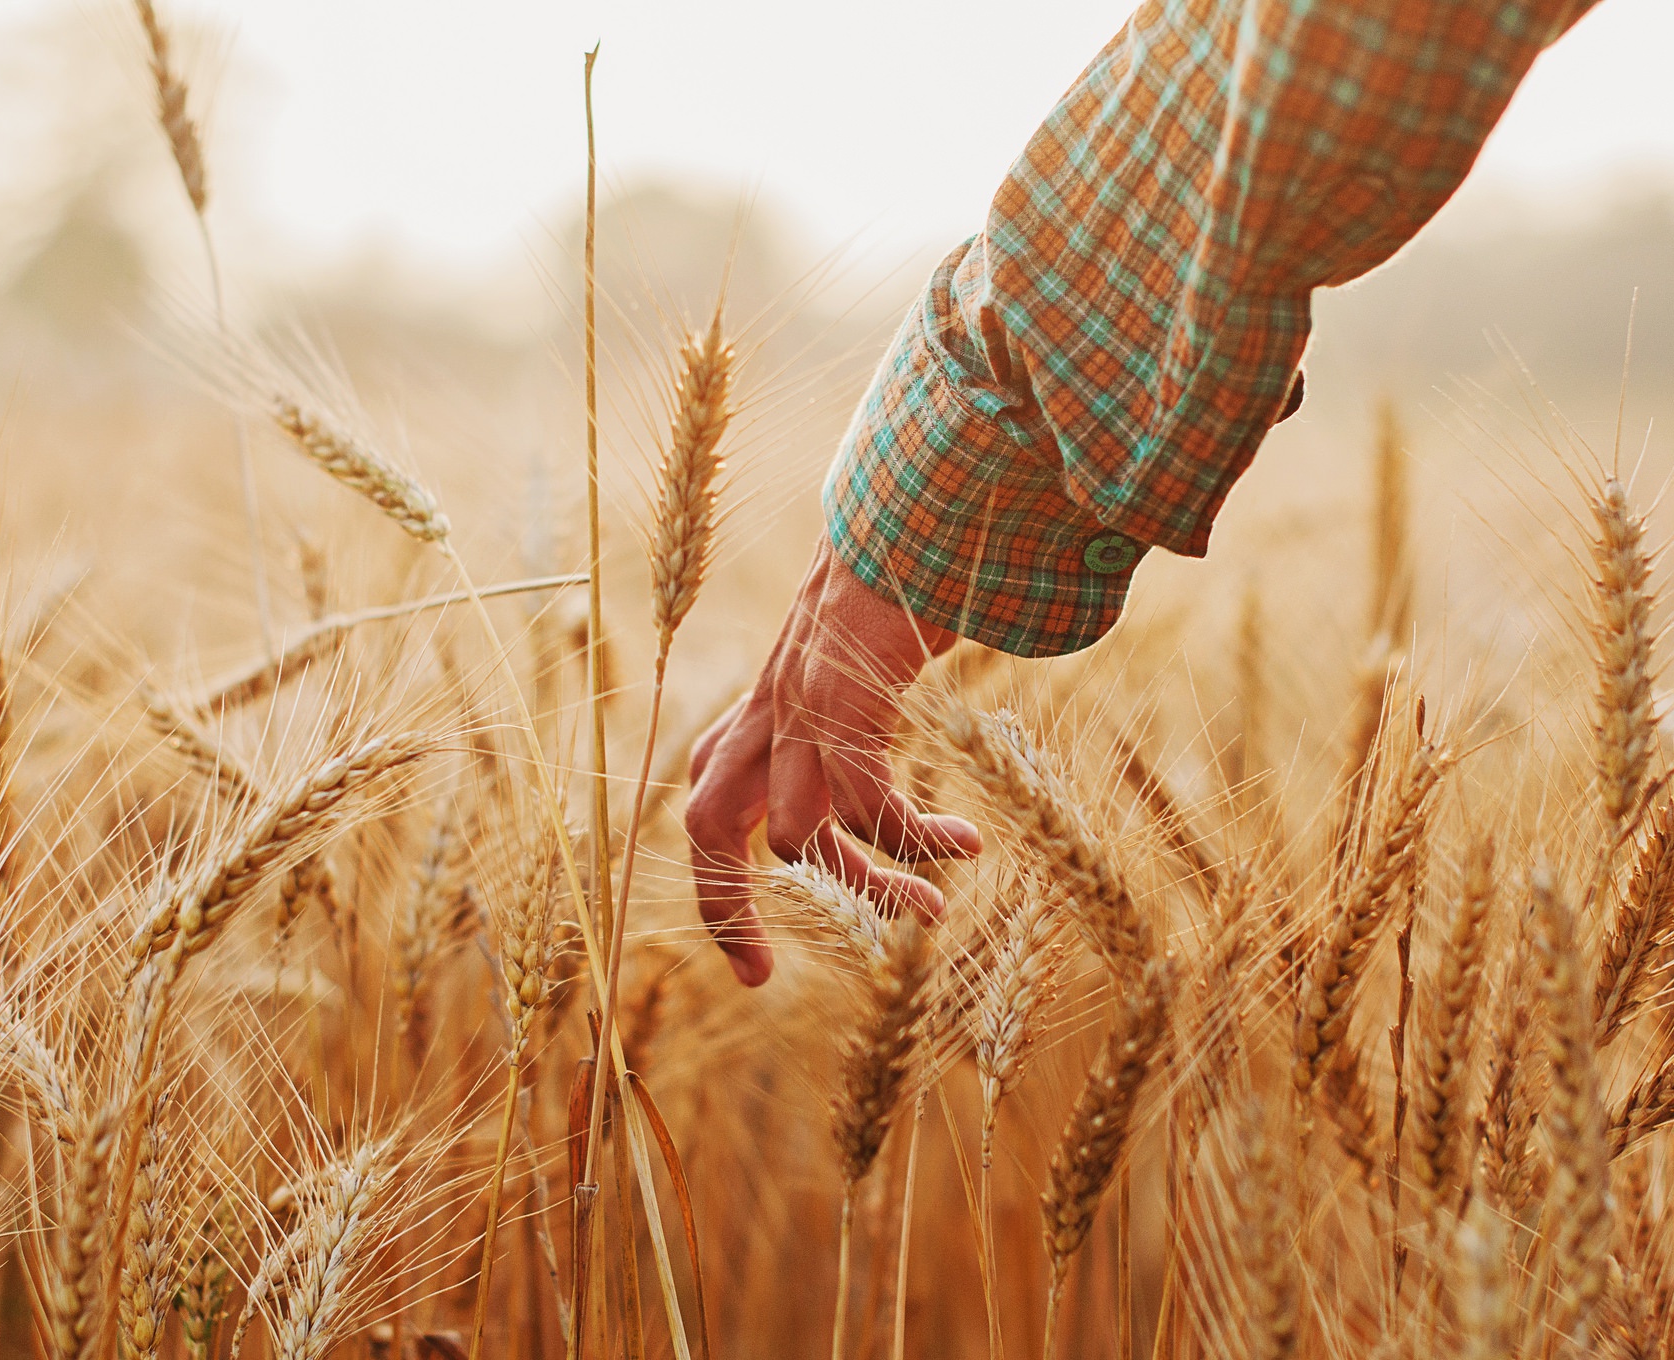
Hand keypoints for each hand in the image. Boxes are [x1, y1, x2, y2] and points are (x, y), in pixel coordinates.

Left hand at [683, 535, 984, 984]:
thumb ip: (862, 718)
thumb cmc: (913, 578)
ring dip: (863, 885)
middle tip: (762, 974)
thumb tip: (889, 782)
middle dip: (725, 908)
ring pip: (796, 835)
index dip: (718, 884)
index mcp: (765, 704)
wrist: (924, 500)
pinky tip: (965, 842)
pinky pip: (868, 802)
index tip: (753, 959)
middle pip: (708, 825)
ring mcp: (799, 703)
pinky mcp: (844, 700)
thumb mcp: (871, 662)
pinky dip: (914, 837)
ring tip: (930, 912)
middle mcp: (768, 708)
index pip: (708, 800)